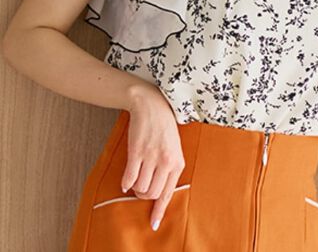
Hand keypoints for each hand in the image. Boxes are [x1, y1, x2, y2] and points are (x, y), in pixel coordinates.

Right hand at [121, 85, 185, 230]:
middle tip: (141, 187)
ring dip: (135, 188)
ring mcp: (151, 157)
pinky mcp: (137, 152)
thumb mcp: (174, 148)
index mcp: (177, 162)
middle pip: (152, 194)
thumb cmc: (164, 128)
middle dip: (144, 195)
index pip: (168, 193)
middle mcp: (166, 161)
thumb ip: (169, 168)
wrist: (152, 106)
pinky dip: (126, 182)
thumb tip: (159, 193)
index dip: (159, 210)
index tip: (153, 223)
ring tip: (136, 179)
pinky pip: (129, 177)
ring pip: (140, 187)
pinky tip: (127, 179)